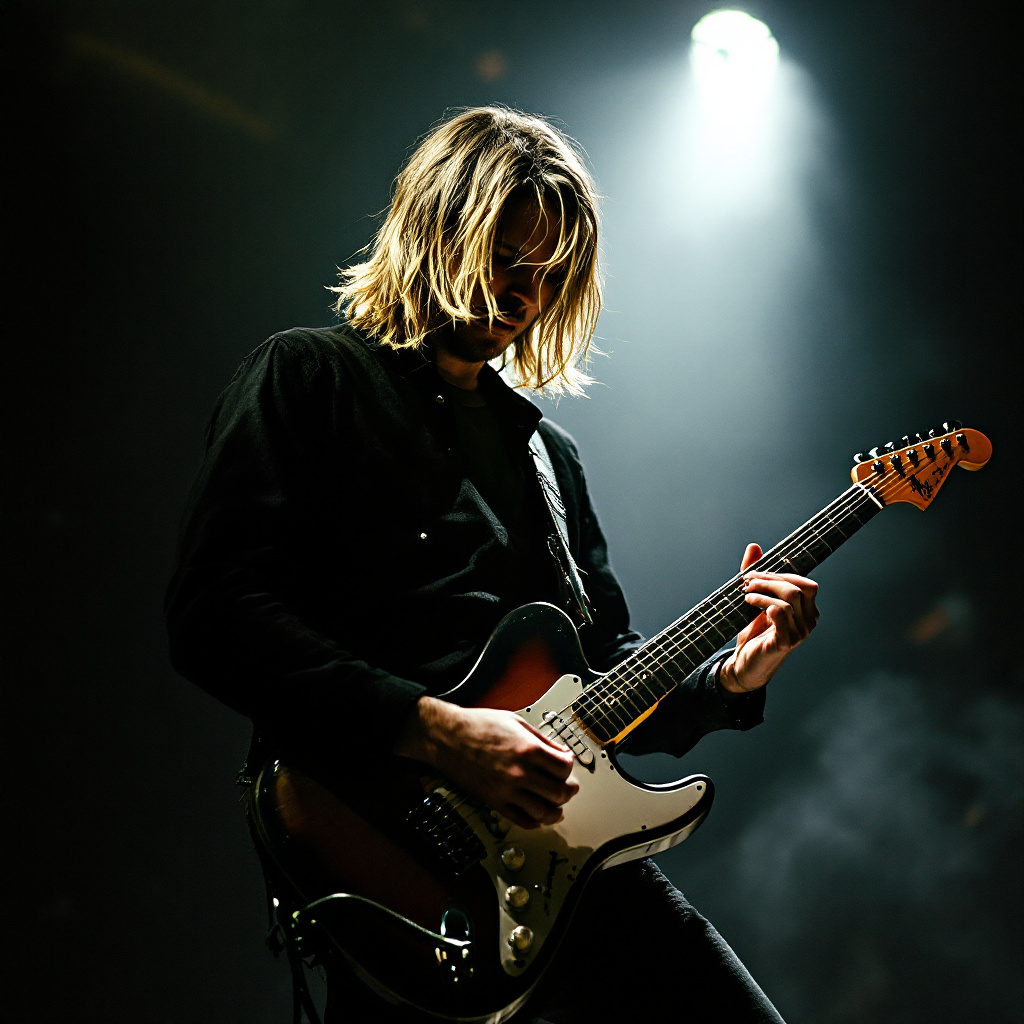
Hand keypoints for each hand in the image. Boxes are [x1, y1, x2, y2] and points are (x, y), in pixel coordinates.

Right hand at [393, 696, 578, 829]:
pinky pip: (521, 821)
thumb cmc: (478, 726)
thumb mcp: (516, 722)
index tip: (566, 762)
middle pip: (559, 792)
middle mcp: (519, 773)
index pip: (564, 767)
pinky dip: (535, 822)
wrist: (448, 737)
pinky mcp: (495, 802)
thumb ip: (541, 739)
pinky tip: (539, 815)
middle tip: (570, 786)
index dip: (570, 765)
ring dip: (556, 810)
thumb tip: (560, 751)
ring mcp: (507, 790)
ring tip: (558, 805)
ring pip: (544, 812)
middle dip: (569, 790)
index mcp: (528, 749)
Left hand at [719, 543, 819, 694]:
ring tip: (745, 591)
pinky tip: (748, 603)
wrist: (745, 665)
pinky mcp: (785, 642)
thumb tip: (754, 546)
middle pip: (799, 587)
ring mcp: (800, 633)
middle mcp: (809, 622)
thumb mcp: (756, 601)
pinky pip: (779, 612)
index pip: (807, 584)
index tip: (757, 572)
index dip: (782, 574)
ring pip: (790, 597)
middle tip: (747, 579)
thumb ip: (757, 576)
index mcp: (808, 612)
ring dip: (763, 589)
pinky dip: (761, 602)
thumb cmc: (754, 634)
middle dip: (770, 578)